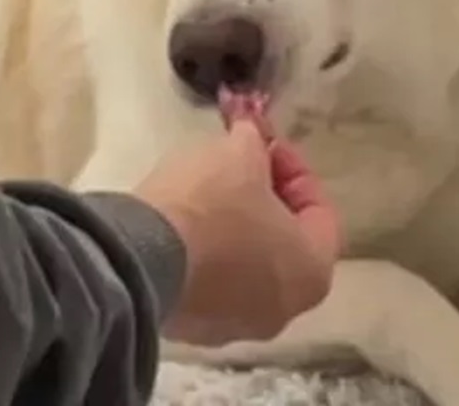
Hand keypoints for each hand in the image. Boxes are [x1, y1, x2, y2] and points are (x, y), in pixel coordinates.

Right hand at [135, 120, 340, 345]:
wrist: (140, 257)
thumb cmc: (210, 206)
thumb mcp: (238, 154)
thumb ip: (254, 139)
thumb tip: (251, 129)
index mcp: (313, 271)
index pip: (318, 209)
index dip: (291, 166)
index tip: (261, 142)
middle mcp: (284, 311)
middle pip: (283, 241)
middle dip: (263, 197)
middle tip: (237, 165)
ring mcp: (237, 327)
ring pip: (246, 267)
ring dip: (234, 229)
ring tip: (205, 193)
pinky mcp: (194, 330)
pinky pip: (209, 285)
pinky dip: (204, 256)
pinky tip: (182, 227)